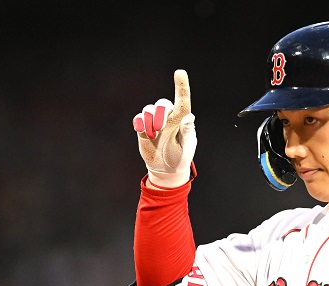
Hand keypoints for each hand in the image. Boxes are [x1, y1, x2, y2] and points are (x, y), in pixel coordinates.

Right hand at [132, 69, 196, 187]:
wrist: (166, 169)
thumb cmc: (181, 156)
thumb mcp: (187, 147)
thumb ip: (187, 132)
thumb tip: (190, 116)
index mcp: (182, 119)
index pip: (183, 100)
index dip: (181, 86)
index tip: (180, 72)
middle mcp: (168, 117)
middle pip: (162, 103)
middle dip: (160, 112)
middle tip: (161, 127)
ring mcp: (155, 122)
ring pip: (148, 109)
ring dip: (150, 120)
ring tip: (154, 134)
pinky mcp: (143, 128)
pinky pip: (139, 119)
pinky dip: (140, 123)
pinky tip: (144, 131)